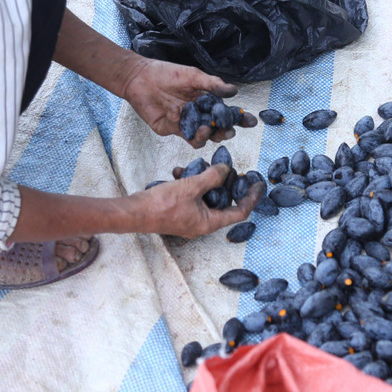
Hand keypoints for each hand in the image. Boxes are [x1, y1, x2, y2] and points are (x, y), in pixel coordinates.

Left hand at [121, 57, 256, 147]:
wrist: (140, 78)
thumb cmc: (167, 73)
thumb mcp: (193, 76)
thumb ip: (213, 85)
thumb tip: (234, 91)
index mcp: (207, 101)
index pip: (226, 112)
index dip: (239, 118)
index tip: (250, 121)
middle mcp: (198, 114)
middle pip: (217, 128)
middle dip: (226, 131)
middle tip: (229, 130)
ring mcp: (186, 124)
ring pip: (203, 137)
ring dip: (209, 135)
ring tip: (208, 128)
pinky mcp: (171, 129)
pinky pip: (186, 136)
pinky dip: (191, 132)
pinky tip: (186, 121)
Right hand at [128, 164, 258, 238]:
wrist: (133, 213)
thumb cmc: (162, 204)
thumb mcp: (191, 186)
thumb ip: (211, 177)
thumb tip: (226, 169)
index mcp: (209, 223)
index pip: (240, 212)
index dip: (251, 198)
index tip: (258, 183)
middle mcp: (202, 225)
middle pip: (224, 204)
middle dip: (227, 185)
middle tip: (230, 169)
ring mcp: (190, 220)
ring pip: (206, 199)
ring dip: (205, 181)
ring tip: (201, 165)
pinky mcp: (178, 214)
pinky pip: (191, 199)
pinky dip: (190, 185)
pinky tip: (180, 171)